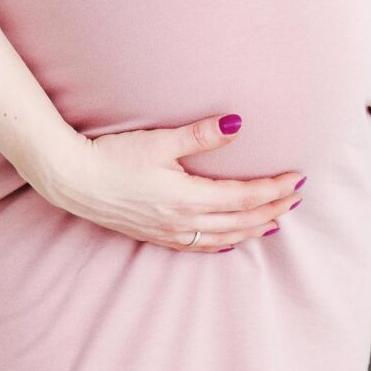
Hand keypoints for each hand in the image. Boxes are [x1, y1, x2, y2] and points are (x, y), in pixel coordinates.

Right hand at [29, 114, 305, 252]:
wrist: (72, 181)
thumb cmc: (113, 157)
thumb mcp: (159, 141)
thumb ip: (200, 134)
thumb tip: (238, 123)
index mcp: (188, 197)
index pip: (245, 197)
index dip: (275, 189)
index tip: (297, 178)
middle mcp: (184, 221)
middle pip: (242, 220)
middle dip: (273, 209)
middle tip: (298, 197)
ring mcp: (170, 232)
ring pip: (225, 237)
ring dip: (255, 228)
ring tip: (278, 220)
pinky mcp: (156, 235)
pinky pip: (201, 246)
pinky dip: (225, 243)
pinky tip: (231, 240)